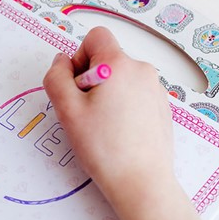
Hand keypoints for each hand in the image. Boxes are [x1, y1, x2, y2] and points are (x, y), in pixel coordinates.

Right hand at [43, 27, 174, 203]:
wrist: (141, 182)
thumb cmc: (103, 147)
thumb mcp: (67, 110)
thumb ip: (56, 77)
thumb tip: (61, 61)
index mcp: (120, 65)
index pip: (95, 37)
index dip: (79, 57)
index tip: (78, 88)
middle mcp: (143, 71)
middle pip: (107, 60)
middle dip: (91, 80)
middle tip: (87, 113)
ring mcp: (155, 90)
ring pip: (120, 79)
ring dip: (106, 95)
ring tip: (104, 127)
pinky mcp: (161, 108)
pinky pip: (134, 95)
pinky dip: (122, 107)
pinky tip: (119, 134)